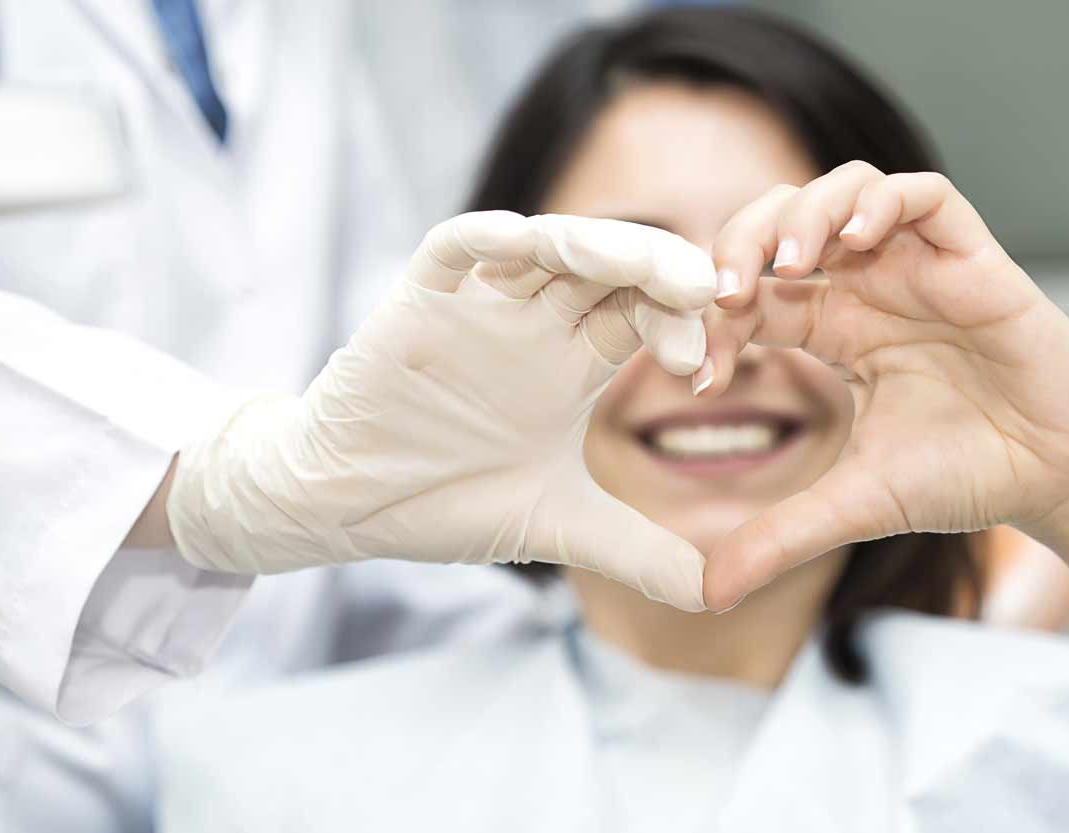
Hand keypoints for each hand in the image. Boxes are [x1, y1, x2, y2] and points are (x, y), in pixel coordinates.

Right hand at [168, 211, 715, 610]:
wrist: (349, 505)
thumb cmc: (446, 501)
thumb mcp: (558, 527)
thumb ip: (638, 553)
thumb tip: (718, 596)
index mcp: (574, 362)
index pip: (643, 316)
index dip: (680, 326)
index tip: (703, 365)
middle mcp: (535, 323)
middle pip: (609, 268)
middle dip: (657, 269)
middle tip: (702, 288)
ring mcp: (478, 306)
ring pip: (544, 247)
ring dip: (591, 244)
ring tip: (635, 262)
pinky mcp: (418, 302)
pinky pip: (452, 250)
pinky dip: (484, 239)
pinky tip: (520, 242)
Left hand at [699, 162, 1068, 609]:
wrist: (1058, 477)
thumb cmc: (965, 475)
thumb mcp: (853, 505)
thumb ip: (780, 537)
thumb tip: (707, 594)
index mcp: (831, 330)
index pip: (750, 295)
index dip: (714, 319)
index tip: (701, 373)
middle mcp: (867, 288)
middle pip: (781, 224)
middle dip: (739, 243)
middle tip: (724, 291)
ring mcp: (917, 266)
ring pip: (843, 191)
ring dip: (803, 214)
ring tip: (787, 264)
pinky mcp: (972, 257)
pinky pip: (923, 194)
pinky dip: (881, 202)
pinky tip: (856, 241)